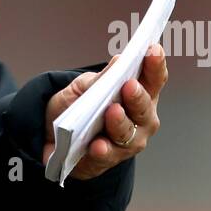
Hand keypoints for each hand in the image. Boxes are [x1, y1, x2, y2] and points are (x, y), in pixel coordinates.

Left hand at [41, 43, 167, 181]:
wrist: (55, 136)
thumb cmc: (79, 106)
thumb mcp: (85, 87)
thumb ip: (101, 78)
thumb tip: (119, 61)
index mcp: (139, 94)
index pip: (153, 79)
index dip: (155, 64)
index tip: (153, 49)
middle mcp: (141, 119)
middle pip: (144, 107)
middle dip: (137, 96)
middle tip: (129, 85)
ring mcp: (128, 142)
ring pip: (129, 133)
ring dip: (120, 122)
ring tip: (112, 112)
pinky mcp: (109, 160)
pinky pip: (107, 156)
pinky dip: (102, 150)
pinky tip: (97, 145)